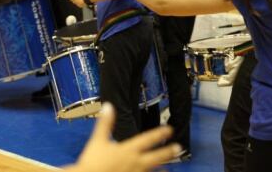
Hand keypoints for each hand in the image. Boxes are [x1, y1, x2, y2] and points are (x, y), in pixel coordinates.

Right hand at [64, 103, 178, 171]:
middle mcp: (135, 162)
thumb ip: (105, 123)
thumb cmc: (92, 162)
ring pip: (153, 170)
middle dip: (168, 152)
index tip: (169, 129)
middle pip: (156, 156)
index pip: (147, 139)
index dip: (160, 133)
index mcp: (127, 149)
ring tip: (170, 167)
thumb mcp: (98, 140)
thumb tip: (108, 106)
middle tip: (178, 148)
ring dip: (162, 167)